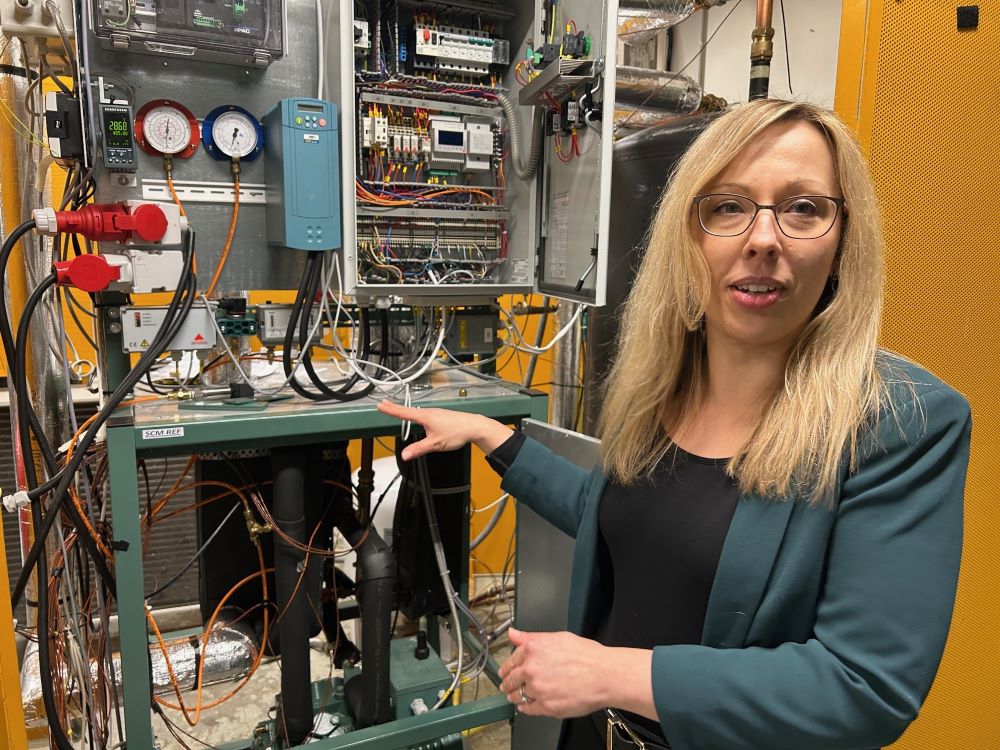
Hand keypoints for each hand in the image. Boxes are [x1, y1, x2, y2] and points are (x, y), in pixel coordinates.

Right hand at [376, 400, 511, 458]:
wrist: (474, 426)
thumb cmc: (456, 433)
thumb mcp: (435, 444)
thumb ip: (419, 449)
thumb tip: (404, 455)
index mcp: (425, 417)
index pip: (403, 413)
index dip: (390, 410)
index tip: (380, 405)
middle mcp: (429, 412)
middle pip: (408, 410)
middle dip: (395, 407)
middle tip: (383, 403)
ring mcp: (435, 413)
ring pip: (417, 411)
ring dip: (405, 410)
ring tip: (396, 409)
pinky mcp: (441, 416)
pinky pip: (424, 413)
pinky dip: (416, 413)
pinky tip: (418, 417)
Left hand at [498, 628, 612, 717]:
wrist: (604, 675)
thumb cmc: (588, 656)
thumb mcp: (558, 637)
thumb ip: (531, 637)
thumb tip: (514, 634)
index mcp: (533, 649)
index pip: (511, 660)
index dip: (507, 667)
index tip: (505, 671)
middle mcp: (532, 669)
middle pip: (511, 679)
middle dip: (507, 682)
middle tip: (506, 685)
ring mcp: (538, 689)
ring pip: (518, 695)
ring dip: (514, 696)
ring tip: (514, 696)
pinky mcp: (546, 706)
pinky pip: (528, 709)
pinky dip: (525, 708)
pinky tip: (525, 706)